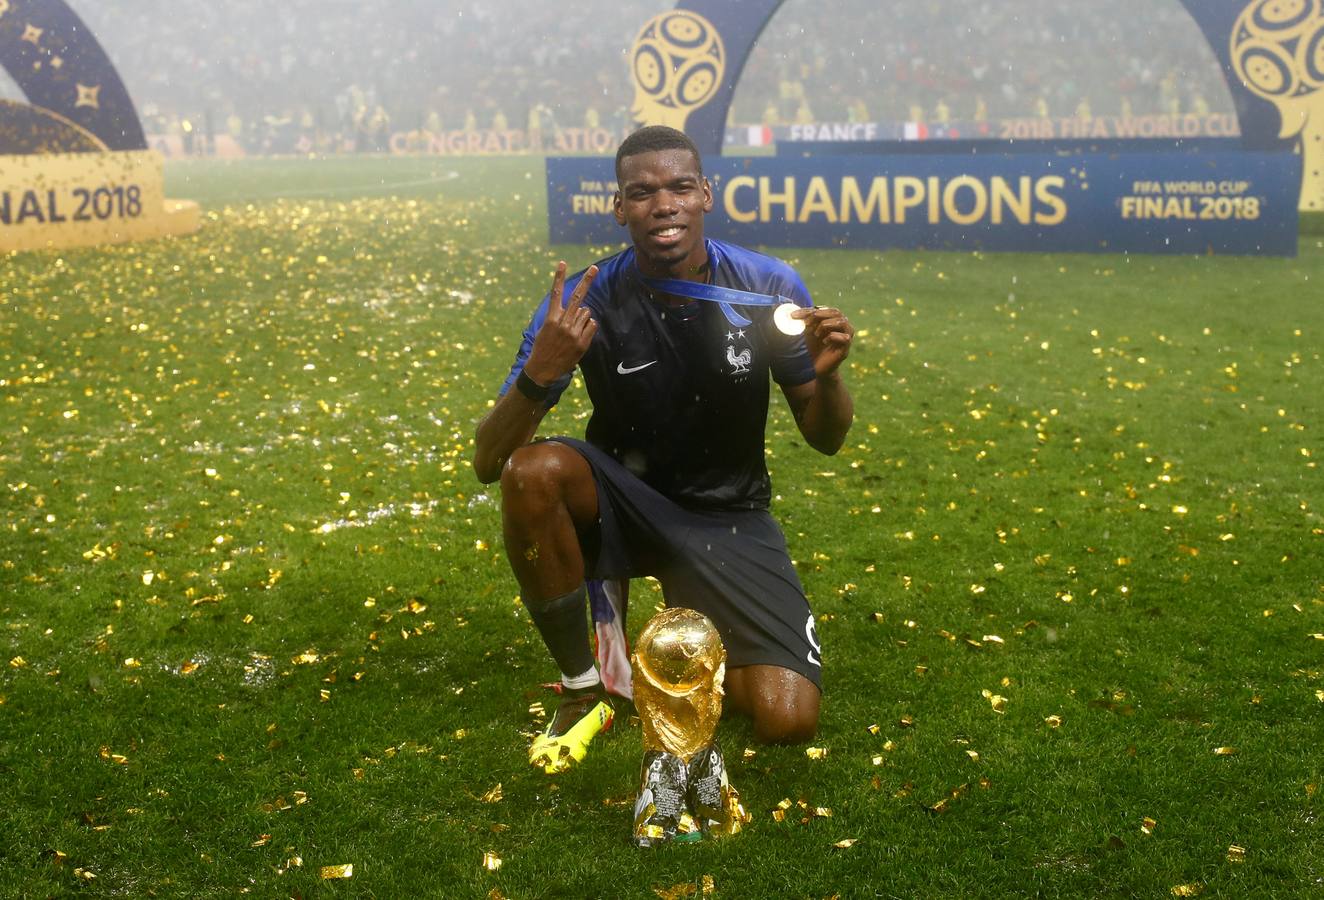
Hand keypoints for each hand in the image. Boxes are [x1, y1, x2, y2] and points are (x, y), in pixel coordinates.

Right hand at [523, 262, 598, 385]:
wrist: (544, 369)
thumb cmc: (544, 347)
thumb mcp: (546, 329)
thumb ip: (562, 317)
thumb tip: (583, 309)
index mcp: (551, 318)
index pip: (556, 293)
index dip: (559, 277)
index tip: (562, 263)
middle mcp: (563, 323)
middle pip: (577, 297)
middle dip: (587, 281)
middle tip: (594, 268)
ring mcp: (573, 332)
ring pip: (586, 313)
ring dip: (582, 317)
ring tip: (572, 330)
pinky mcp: (582, 342)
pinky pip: (592, 325)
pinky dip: (588, 327)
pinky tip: (579, 336)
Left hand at [793, 306, 853, 377]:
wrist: (815, 370)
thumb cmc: (810, 350)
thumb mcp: (804, 334)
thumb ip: (802, 323)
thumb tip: (788, 313)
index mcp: (830, 320)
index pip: (822, 309)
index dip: (807, 311)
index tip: (793, 316)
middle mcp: (840, 327)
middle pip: (835, 312)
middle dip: (819, 315)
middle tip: (806, 322)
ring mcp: (844, 337)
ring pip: (842, 321)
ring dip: (827, 324)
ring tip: (816, 333)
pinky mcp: (845, 349)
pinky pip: (845, 337)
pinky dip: (833, 337)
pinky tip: (824, 342)